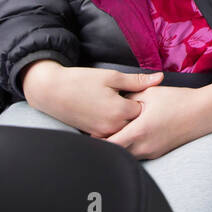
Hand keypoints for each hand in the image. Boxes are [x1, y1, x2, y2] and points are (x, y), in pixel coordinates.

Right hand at [21, 61, 162, 137]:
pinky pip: (112, 133)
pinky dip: (114, 125)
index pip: (144, 109)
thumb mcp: (111, 77)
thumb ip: (137, 81)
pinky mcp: (93, 135)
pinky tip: (107, 112)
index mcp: (119, 111)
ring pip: (124, 129)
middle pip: (136, 122)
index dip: (144, 99)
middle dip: (137, 112)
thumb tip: (160, 78)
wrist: (51, 91)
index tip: (139, 92)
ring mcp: (101, 133)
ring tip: (116, 105)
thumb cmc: (81, 81)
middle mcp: (111, 126)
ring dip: (125, 120)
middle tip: (129, 99)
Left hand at [105, 80, 211, 159]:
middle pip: (115, 153)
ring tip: (115, 132)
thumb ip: (128, 99)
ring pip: (126, 155)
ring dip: (119, 146)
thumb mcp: (150, 93)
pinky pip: (137, 154)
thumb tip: (113, 102)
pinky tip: (132, 134)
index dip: (96, 140)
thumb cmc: (178, 100)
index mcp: (139, 131)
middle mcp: (144, 146)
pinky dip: (130, 147)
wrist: (204, 112)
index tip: (91, 130)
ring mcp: (151, 152)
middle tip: (98, 131)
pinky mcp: (158, 153)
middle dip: (106, 144)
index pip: (108, 144)